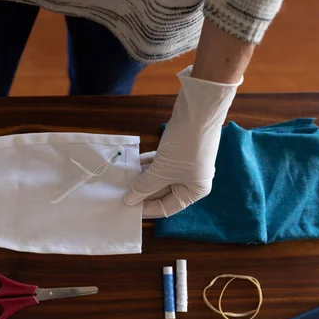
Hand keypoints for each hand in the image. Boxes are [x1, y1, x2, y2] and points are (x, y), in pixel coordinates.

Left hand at [124, 66, 240, 217]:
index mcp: (194, 191)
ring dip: (141, 177)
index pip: (167, 208)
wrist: (199, 110)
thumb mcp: (163, 171)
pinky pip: (158, 162)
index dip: (147, 209)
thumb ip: (145, 186)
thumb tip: (129, 200)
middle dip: (142, 192)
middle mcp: (191, 180)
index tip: (126, 208)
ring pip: (158, 176)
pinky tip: (131, 165)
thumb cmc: (185, 147)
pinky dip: (146, 164)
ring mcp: (184, 164)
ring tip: (121, 180)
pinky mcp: (176, 150)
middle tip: (119, 193)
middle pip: (161, 192)